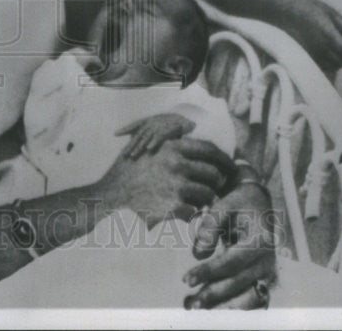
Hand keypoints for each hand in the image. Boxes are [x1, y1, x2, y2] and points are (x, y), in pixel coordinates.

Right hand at [99, 139, 235, 226]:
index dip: (224, 159)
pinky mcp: (173, 208)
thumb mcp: (146, 141)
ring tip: (195, 201)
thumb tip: (191, 126)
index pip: (210, 150)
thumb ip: (169, 135)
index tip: (230, 167)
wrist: (111, 192)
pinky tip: (181, 212)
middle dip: (215, 183)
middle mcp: (178, 165)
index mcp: (173, 147)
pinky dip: (191, 214)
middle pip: (213, 174)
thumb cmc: (130, 166)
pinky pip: (195, 212)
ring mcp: (177, 187)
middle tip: (212, 188)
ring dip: (204, 200)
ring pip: (207, 195)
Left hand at [115, 113, 194, 158]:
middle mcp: (152, 122)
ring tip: (132, 156)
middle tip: (123, 155)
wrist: (185, 121)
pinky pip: (159, 137)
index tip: (115, 133)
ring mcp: (159, 125)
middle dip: (131, 145)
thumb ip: (147, 133)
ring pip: (146, 137)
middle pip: (139, 135)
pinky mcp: (168, 130)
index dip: (125, 129)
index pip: (135, 125)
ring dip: (139, 146)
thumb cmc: (170, 126)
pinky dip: (153, 142)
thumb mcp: (157, 127)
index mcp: (149, 120)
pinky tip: (148, 149)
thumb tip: (134, 141)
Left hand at [183, 182, 276, 308]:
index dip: (209, 272)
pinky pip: (251, 300)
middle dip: (213, 294)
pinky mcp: (264, 281)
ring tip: (197, 309)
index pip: (232, 261)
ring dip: (224, 307)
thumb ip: (210, 226)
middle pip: (239, 283)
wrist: (259, 205)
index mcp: (260, 240)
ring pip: (248, 298)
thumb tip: (199, 254)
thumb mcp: (224, 205)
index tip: (187, 279)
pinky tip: (212, 310)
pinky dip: (233, 308)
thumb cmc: (239, 205)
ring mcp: (268, 273)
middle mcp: (267, 260)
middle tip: (190, 303)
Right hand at [286, 0, 341, 72]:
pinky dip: (330, 63)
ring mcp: (311, 53)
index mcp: (327, 34)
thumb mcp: (331, 12)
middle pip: (341, 61)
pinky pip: (322, 65)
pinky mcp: (305, 55)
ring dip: (340, 61)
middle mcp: (319, 47)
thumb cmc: (309, 8)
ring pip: (332, 66)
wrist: (286, 11)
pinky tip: (331, 55)